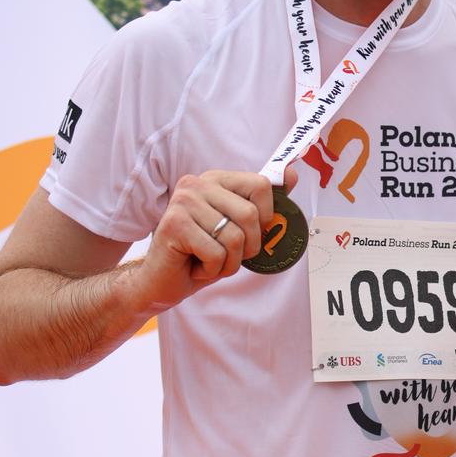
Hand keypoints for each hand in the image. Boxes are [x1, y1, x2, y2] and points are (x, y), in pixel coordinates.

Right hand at [132, 166, 294, 314]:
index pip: (261, 185)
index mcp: (216, 179)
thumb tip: (292, 175)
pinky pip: (216, 254)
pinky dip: (212, 269)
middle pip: (250, 215)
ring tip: (209, 261)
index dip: (266, 217)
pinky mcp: (174, 224)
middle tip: (227, 254)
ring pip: (234, 238)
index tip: (249, 233)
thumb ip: (264, 203)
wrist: (163, 281)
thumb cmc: (203, 254)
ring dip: (228, 262)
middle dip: (248, 246)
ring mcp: (183, 201)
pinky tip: (195, 265)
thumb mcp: (238, 228)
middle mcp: (197, 183)